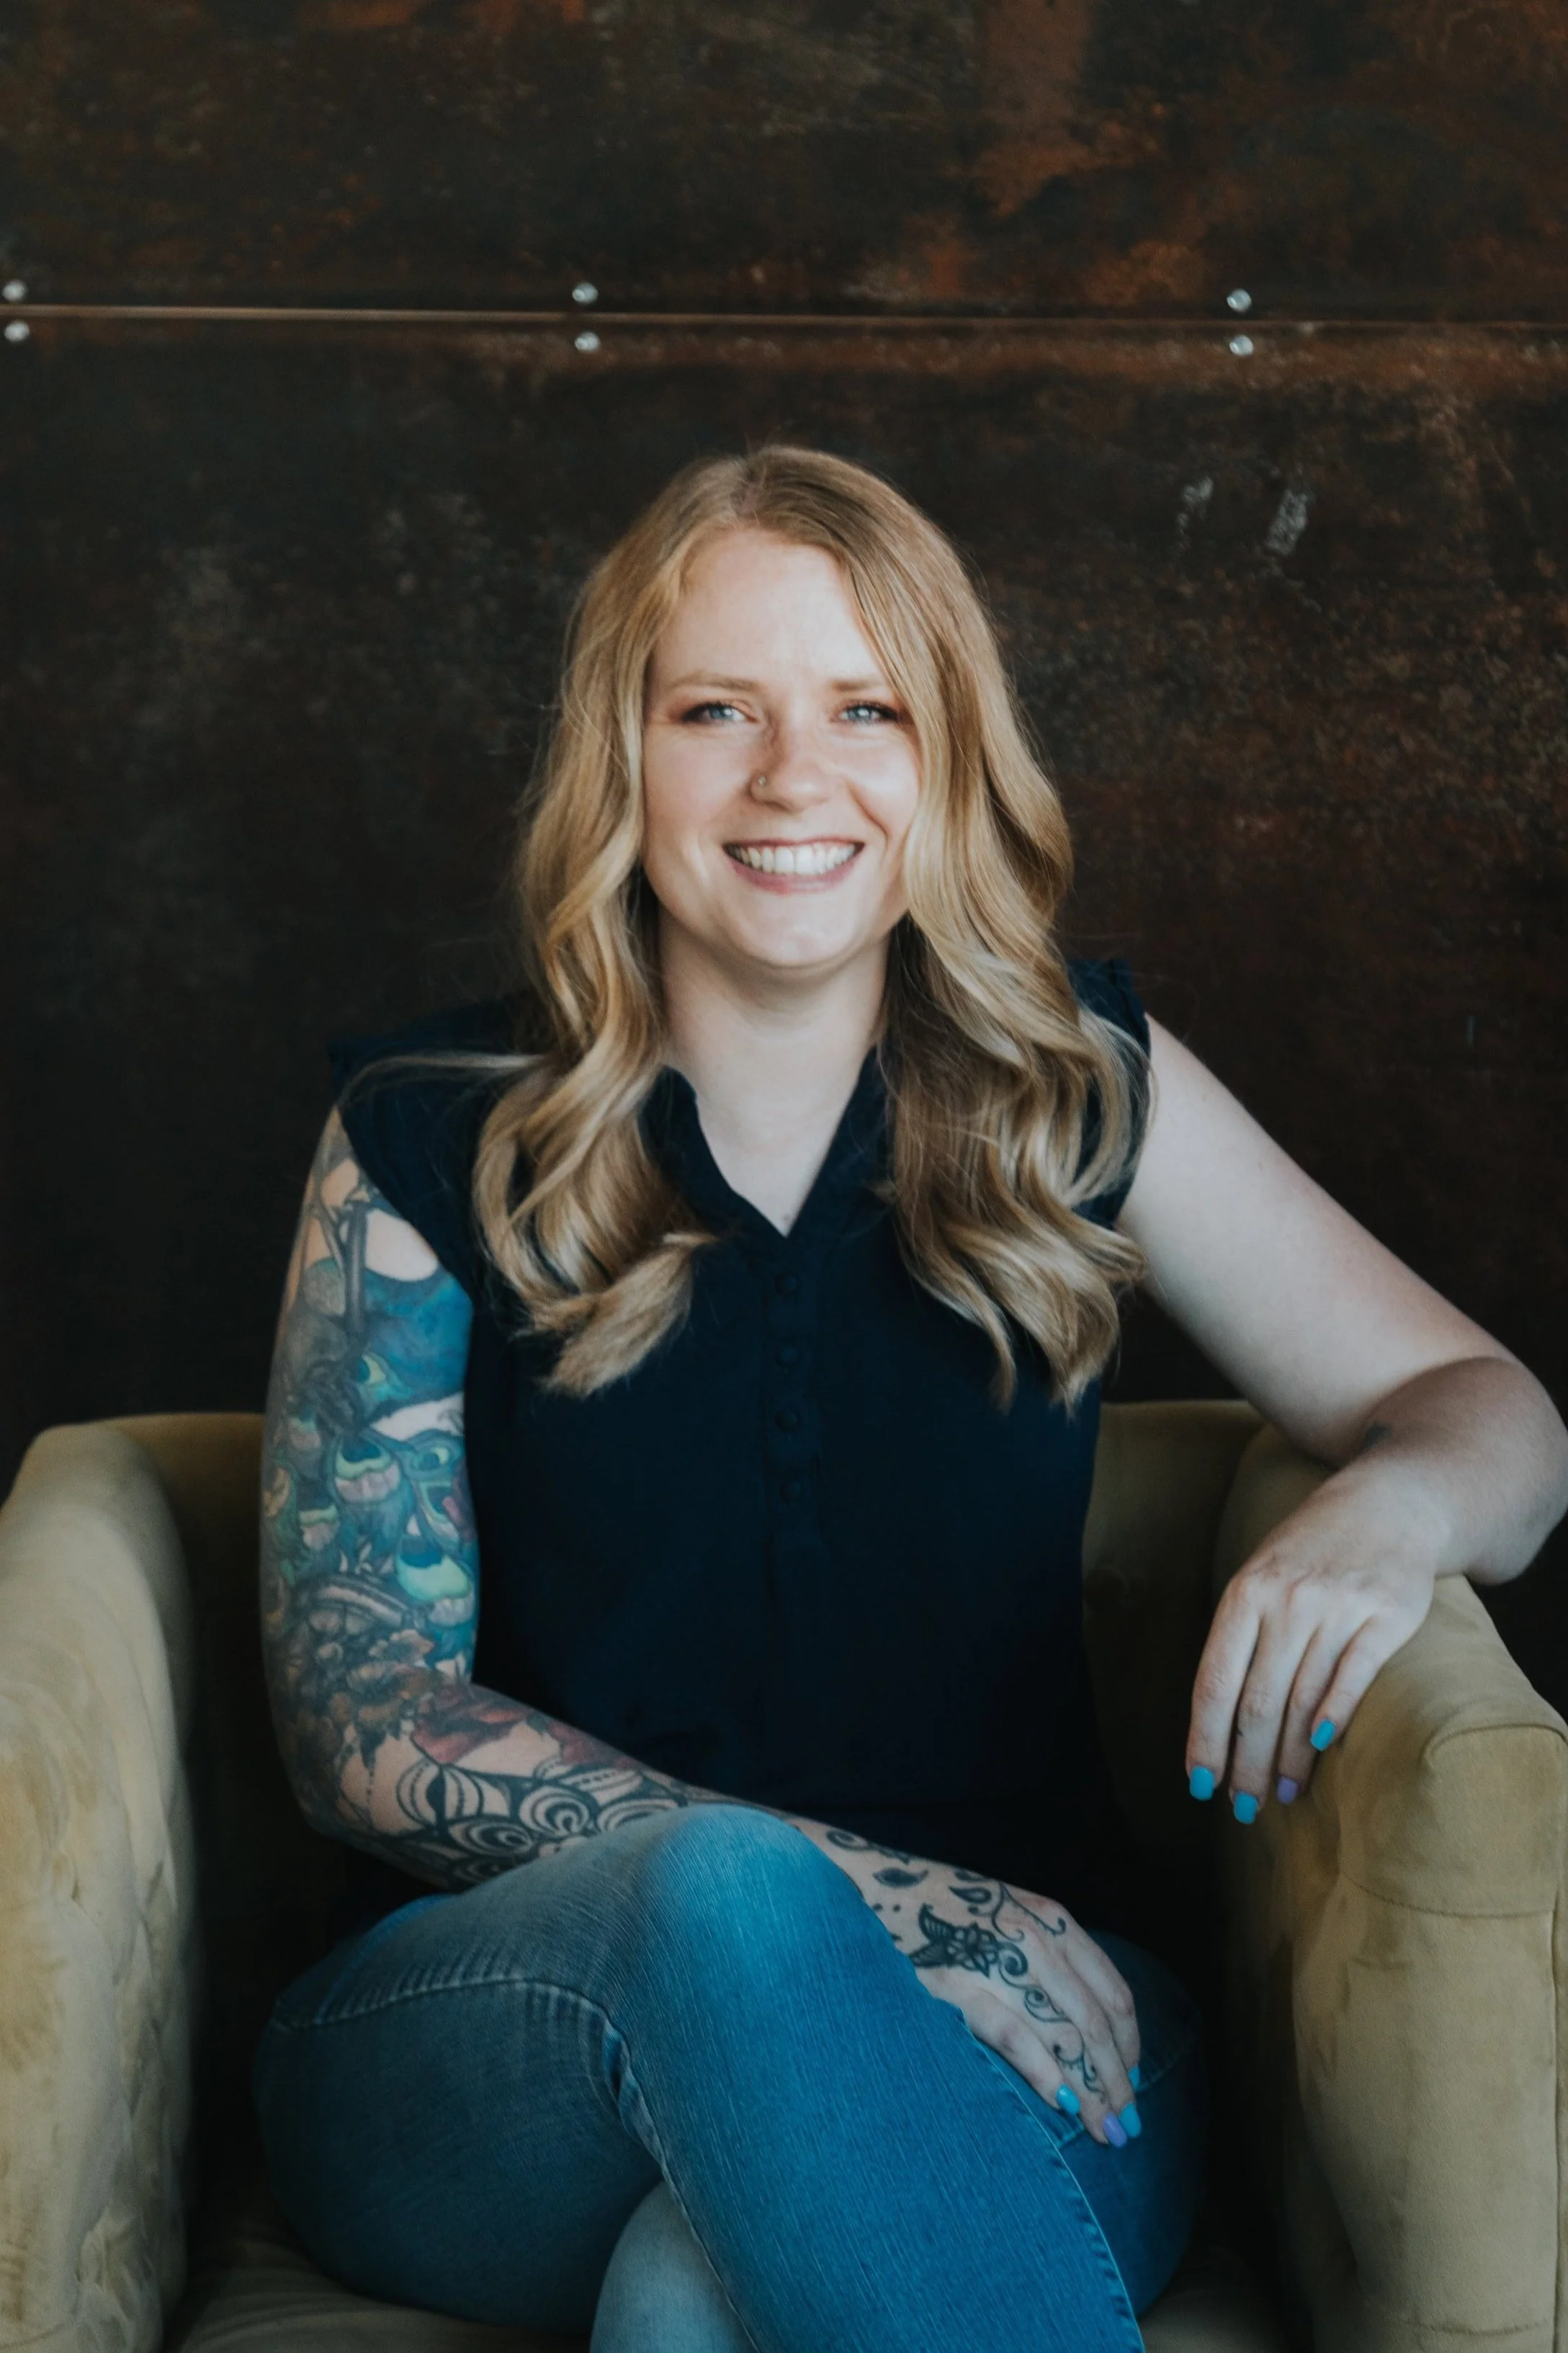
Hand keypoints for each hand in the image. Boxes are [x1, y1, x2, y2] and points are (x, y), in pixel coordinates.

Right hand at [795, 1827, 1141, 2145]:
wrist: (871, 1885)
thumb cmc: (940, 1911)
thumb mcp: (1005, 1915)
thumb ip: (1043, 1956)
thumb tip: (1079, 2026)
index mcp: (1052, 1919)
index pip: (1113, 1991)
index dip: (1129, 2044)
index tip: (1132, 2083)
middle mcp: (1034, 1937)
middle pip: (1096, 2022)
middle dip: (1116, 2081)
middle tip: (1125, 2127)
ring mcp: (998, 1960)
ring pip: (1066, 2035)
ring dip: (1091, 2090)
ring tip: (1103, 2131)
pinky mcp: (960, 1985)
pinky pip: (1017, 2037)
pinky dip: (1045, 2075)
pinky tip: (1062, 2106)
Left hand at [1188, 1449, 1439, 1816]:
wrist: (1388, 1503)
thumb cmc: (1312, 1552)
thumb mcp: (1261, 1578)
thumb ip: (1242, 1639)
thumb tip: (1218, 1719)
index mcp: (1246, 1594)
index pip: (1215, 1681)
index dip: (1205, 1738)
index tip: (1199, 1783)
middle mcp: (1287, 1601)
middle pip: (1256, 1702)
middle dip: (1246, 1762)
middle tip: (1245, 1805)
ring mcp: (1338, 1607)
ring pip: (1301, 1700)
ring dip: (1289, 1756)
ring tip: (1283, 1792)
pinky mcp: (1386, 1615)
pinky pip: (1353, 1677)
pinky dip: (1333, 1716)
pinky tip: (1320, 1748)